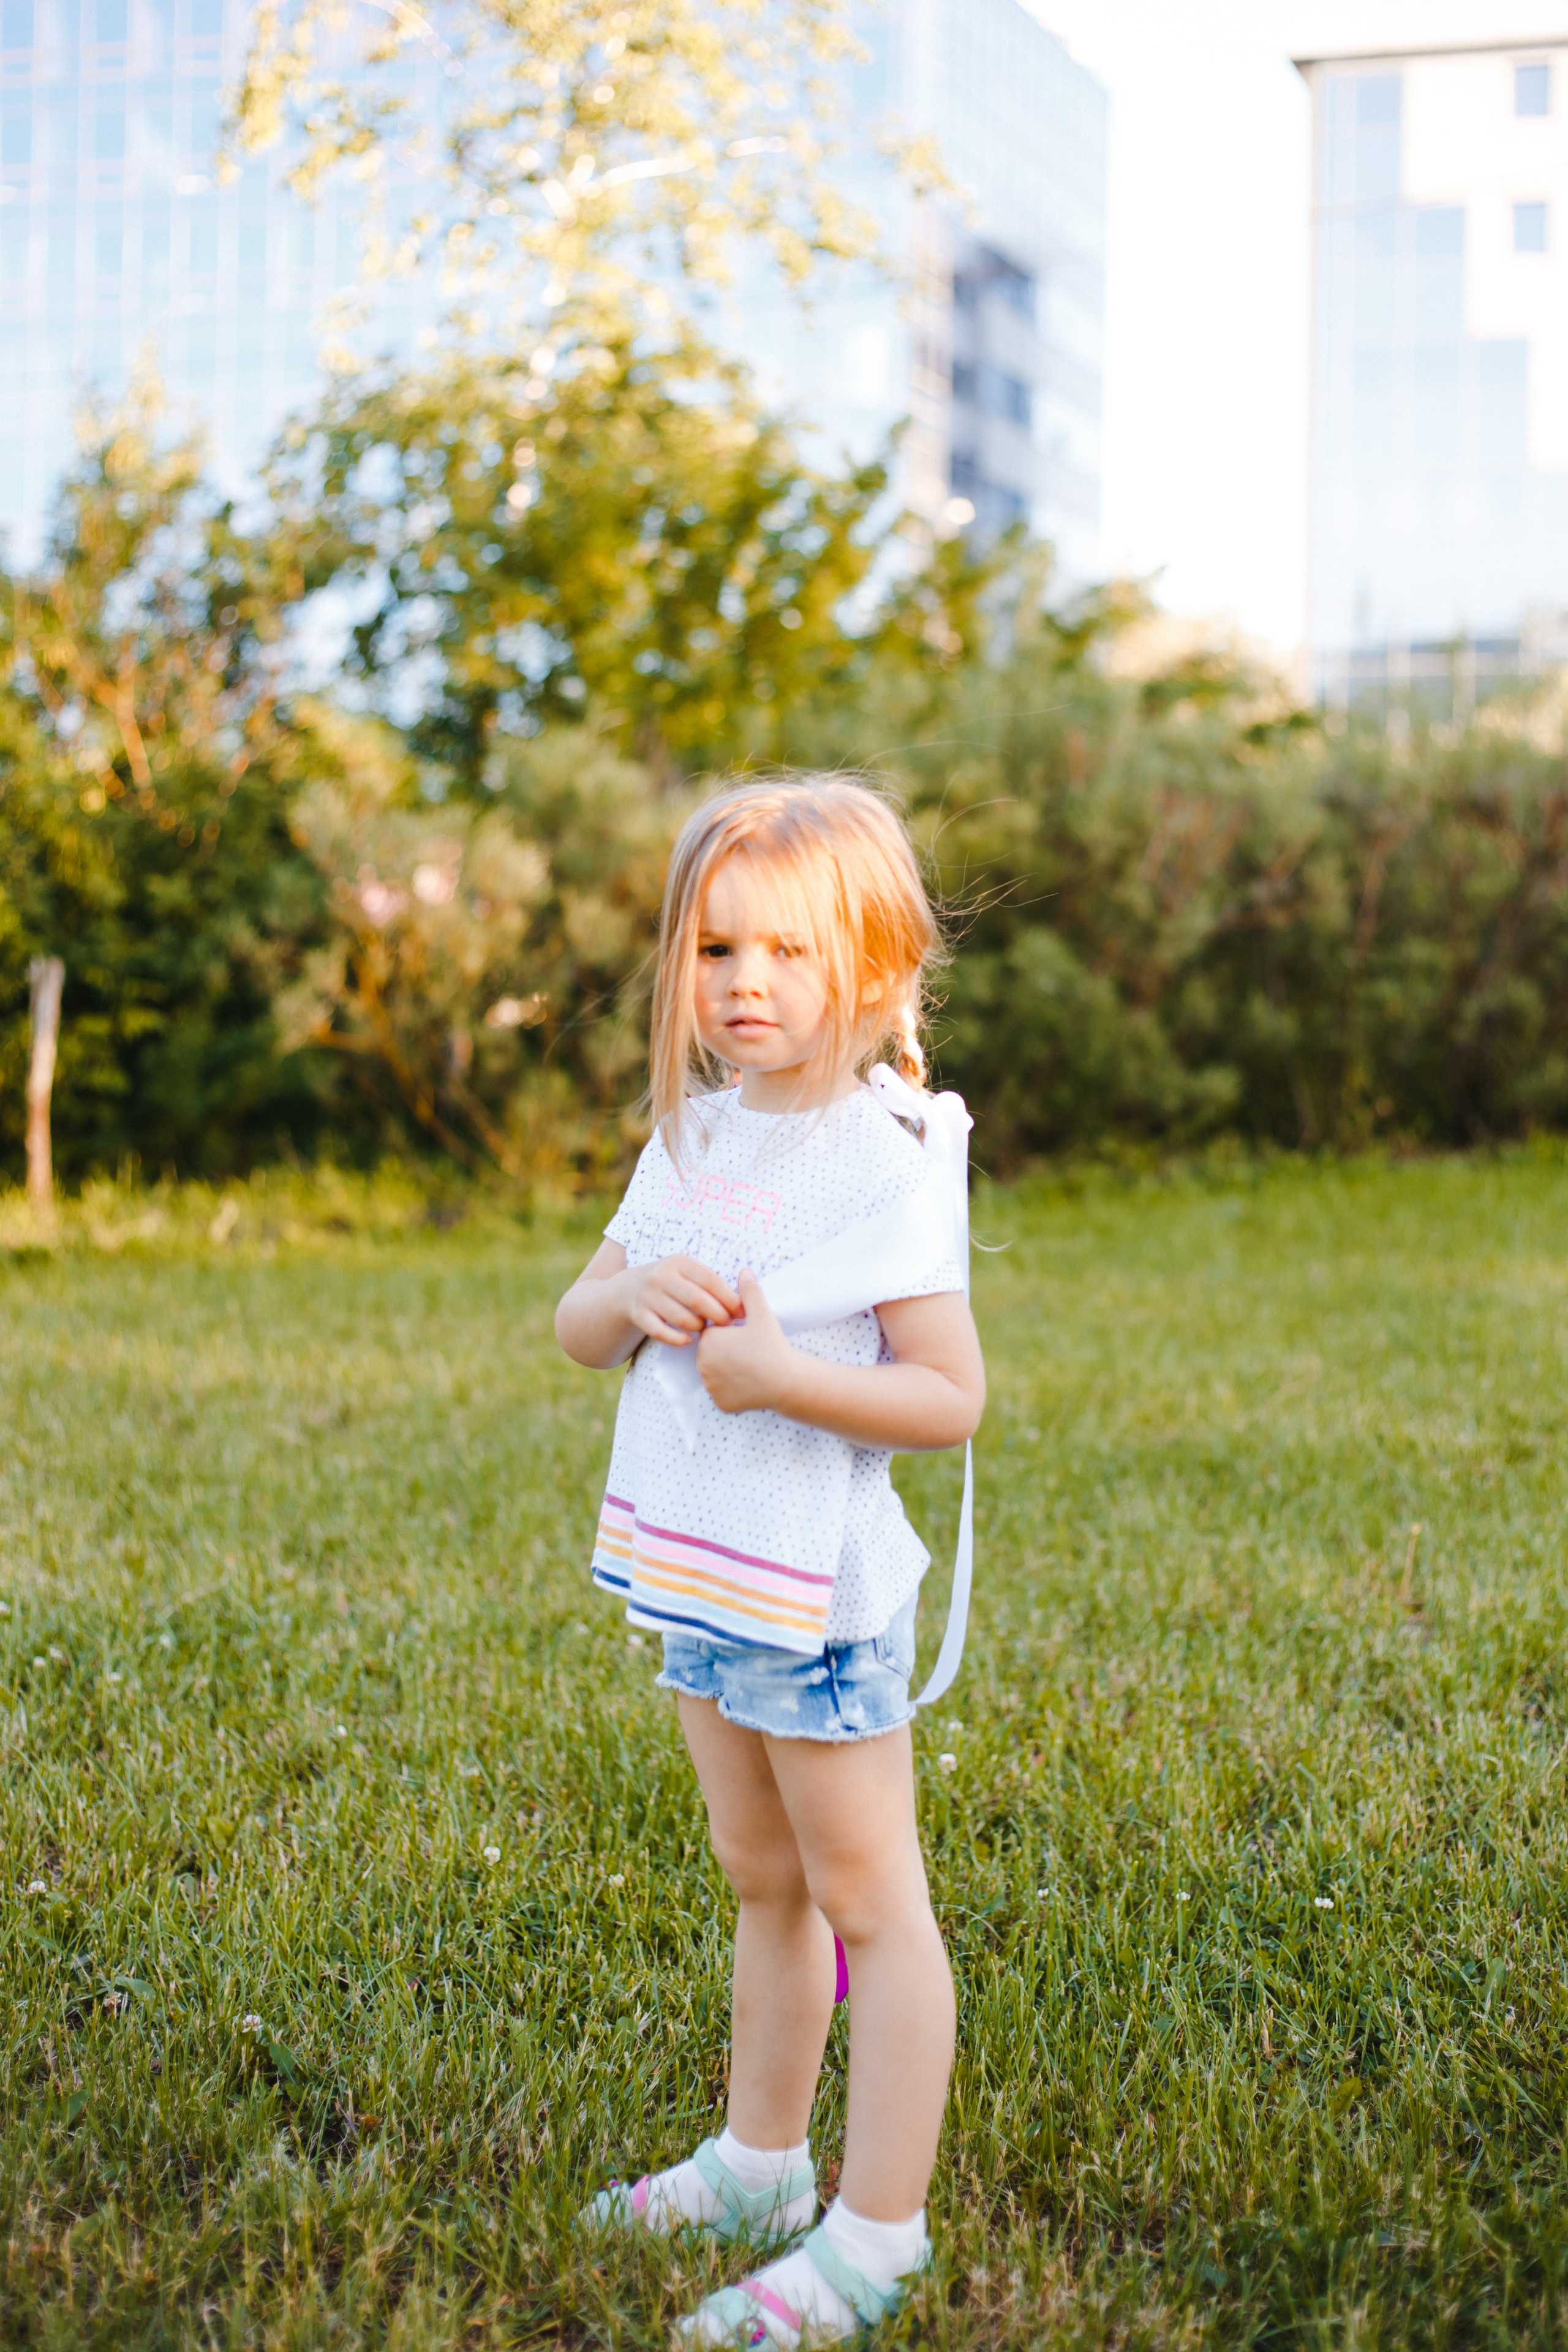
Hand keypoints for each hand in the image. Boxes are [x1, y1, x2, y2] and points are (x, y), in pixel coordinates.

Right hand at [622, 1255, 740, 1348]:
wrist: (628, 1289)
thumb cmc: (670, 1283)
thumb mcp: (686, 1273)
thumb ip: (710, 1283)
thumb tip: (744, 1303)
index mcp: (678, 1262)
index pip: (710, 1280)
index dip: (728, 1298)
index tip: (741, 1312)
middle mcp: (661, 1276)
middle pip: (697, 1299)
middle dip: (717, 1315)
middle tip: (727, 1324)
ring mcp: (647, 1296)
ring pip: (681, 1318)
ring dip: (699, 1327)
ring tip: (706, 1329)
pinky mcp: (638, 1315)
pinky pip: (662, 1332)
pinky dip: (678, 1339)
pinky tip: (688, 1340)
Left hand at [696, 1269, 799, 1414]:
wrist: (786, 1382)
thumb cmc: (772, 1347)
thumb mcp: (762, 1315)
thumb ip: (749, 1292)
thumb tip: (744, 1271)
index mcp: (709, 1340)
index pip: (713, 1332)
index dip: (730, 1332)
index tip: (747, 1336)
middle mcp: (702, 1364)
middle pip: (712, 1353)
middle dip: (726, 1351)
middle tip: (751, 1352)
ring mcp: (710, 1386)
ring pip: (716, 1373)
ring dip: (727, 1370)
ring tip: (751, 1367)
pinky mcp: (720, 1403)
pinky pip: (722, 1393)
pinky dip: (732, 1390)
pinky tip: (749, 1384)